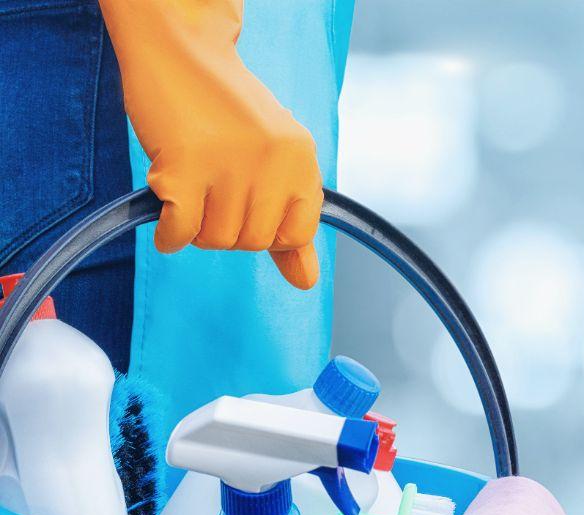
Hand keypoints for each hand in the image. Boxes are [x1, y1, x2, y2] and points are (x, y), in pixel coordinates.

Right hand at [98, 0, 322, 289]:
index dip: (266, 233)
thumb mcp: (271, 155)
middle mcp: (274, 162)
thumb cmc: (223, 107)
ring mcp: (230, 164)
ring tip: (189, 188)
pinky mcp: (185, 165)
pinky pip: (179, 231)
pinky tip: (167, 203)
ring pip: (216, 239)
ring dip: (195, 226)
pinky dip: (169, 231)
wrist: (181, 51)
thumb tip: (306, 283)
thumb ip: (288, 216)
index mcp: (302, 160)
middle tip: (208, 194)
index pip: (296, 235)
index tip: (244, 208)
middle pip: (252, 242)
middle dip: (225, 229)